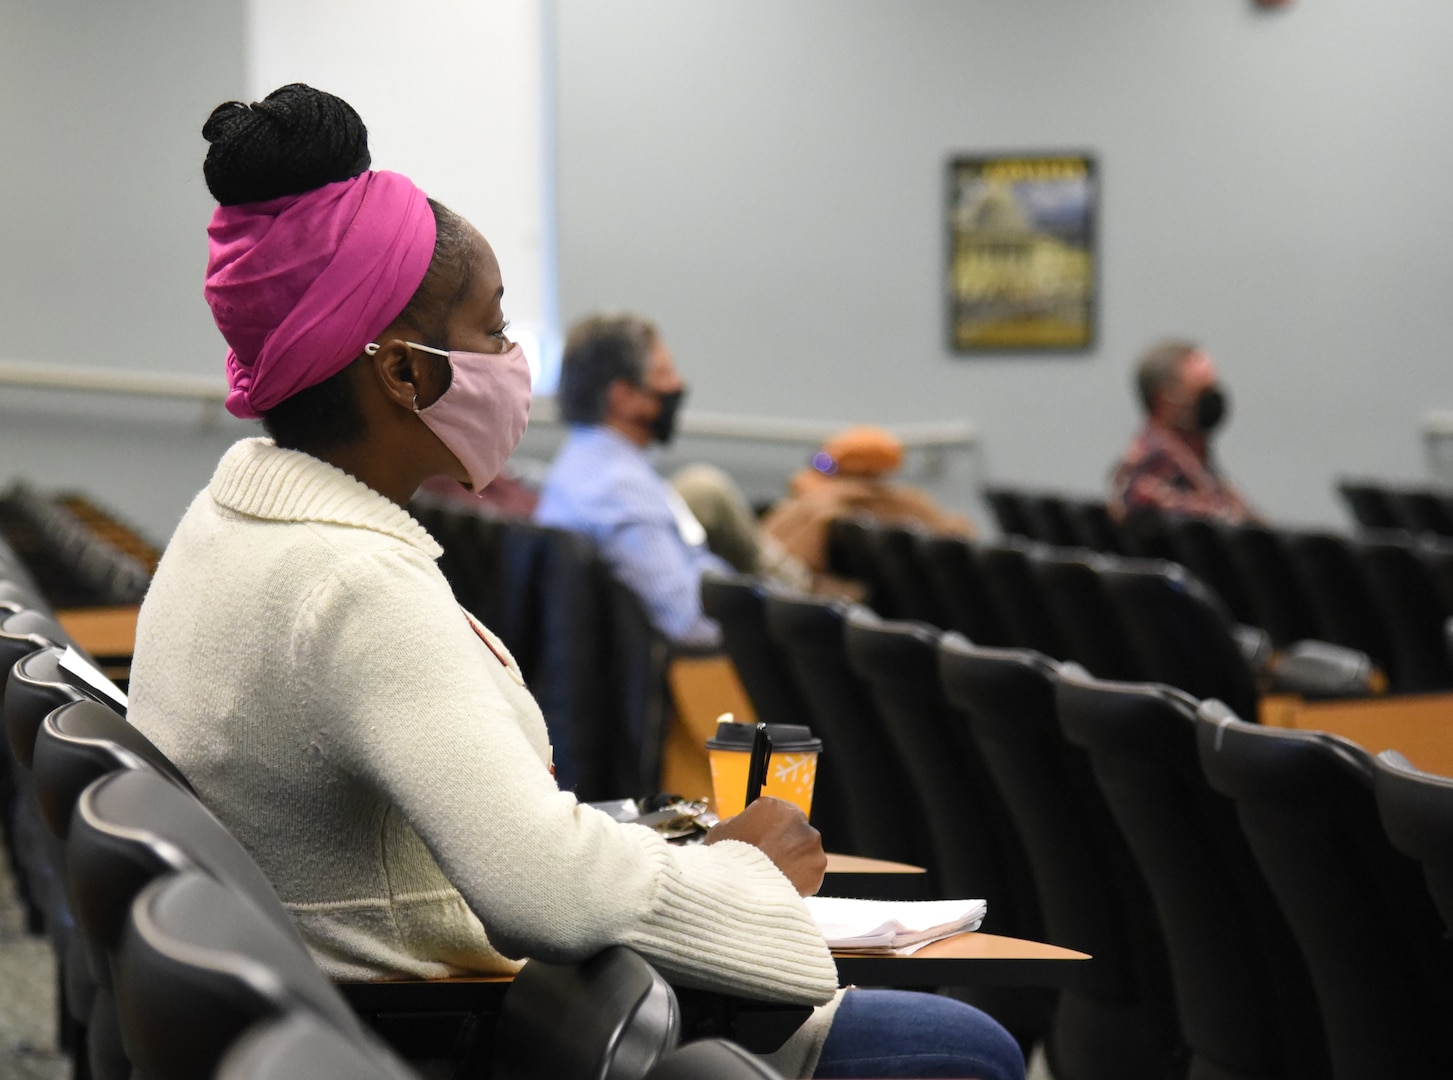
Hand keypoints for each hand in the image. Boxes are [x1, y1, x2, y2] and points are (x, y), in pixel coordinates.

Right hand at [705, 796, 825, 896]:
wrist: (739, 890)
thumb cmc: (727, 859)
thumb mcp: (723, 830)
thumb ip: (741, 825)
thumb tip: (745, 829)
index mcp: (775, 806)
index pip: (776, 812)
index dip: (768, 828)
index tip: (762, 839)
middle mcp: (799, 822)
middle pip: (793, 832)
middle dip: (784, 844)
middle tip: (767, 861)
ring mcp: (811, 847)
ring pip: (804, 853)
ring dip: (793, 862)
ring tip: (772, 877)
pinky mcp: (817, 871)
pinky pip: (809, 875)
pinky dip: (798, 881)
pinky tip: (780, 886)